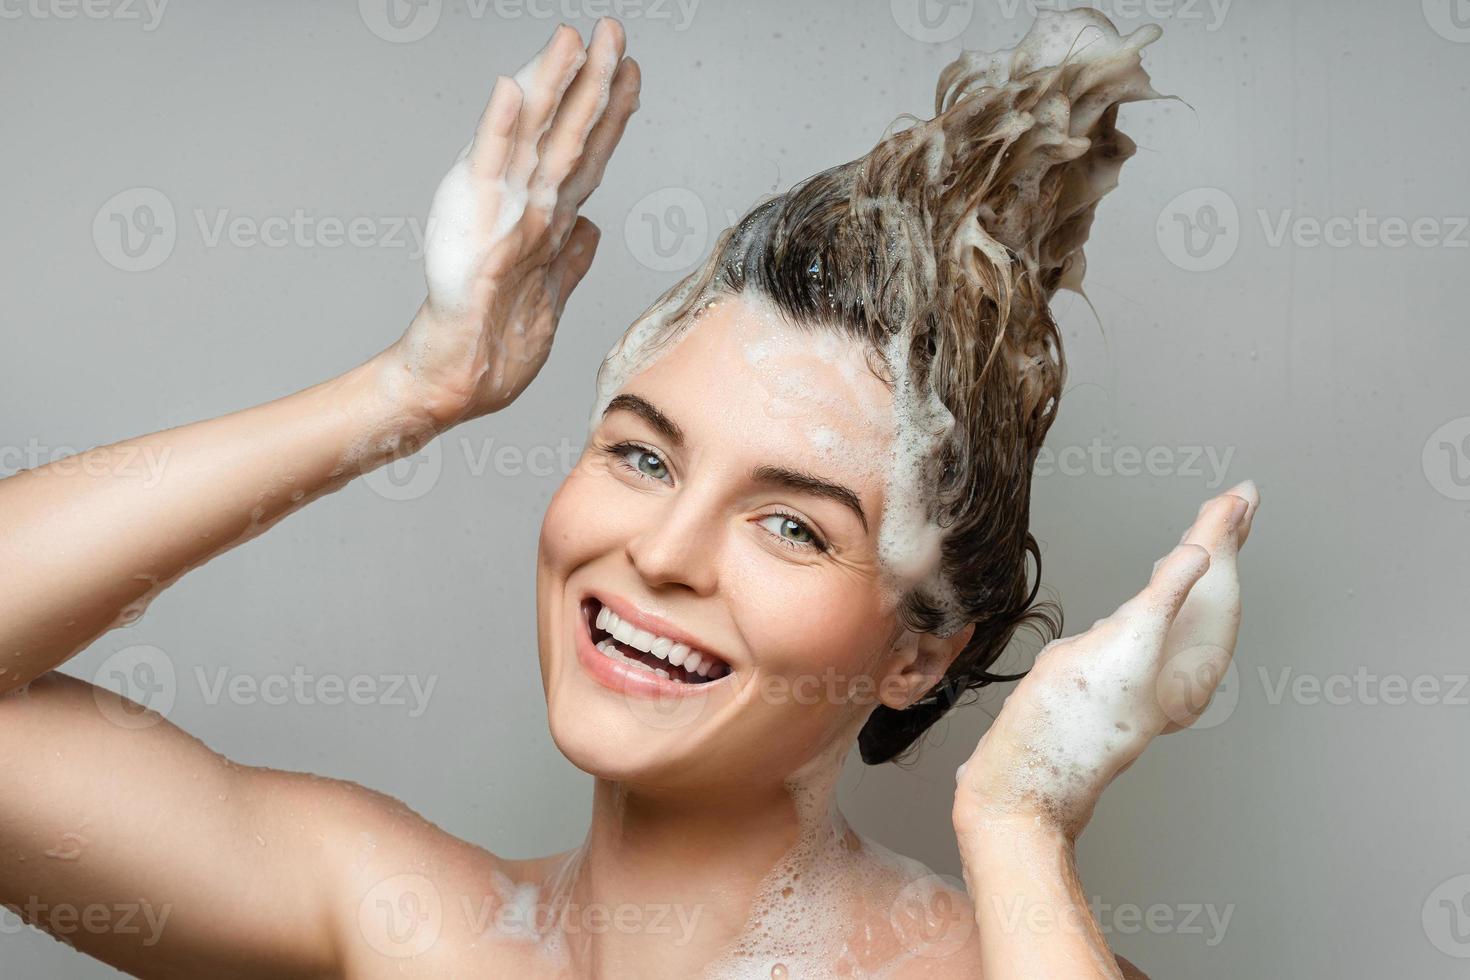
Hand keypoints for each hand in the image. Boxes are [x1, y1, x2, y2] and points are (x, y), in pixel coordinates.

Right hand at [392, 19, 640, 425]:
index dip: (614, 112)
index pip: (588, 153)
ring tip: (571, 39)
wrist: (459, 375)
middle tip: (614, 29)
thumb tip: (593, 228)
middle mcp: (525, 203)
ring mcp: (499, 210)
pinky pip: (490, 171)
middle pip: (568, 131)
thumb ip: (571, 255)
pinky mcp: (473, 228)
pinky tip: (510, 89)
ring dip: (553, 85)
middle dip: (594, 78)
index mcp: (546, 216)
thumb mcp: (551, 294)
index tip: (634, 70)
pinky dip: (499, 129)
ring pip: (533, 137)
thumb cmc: (496, 338)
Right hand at [953, 483, 1259, 842]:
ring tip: (1209, 531)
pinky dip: (1164, 600)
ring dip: (1198, 567)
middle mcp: (1172, 673)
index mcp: (1185, 661)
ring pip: (1186, 611)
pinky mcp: (1114, 689)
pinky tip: (1153, 589)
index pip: (1216, 582)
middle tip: (1237, 498)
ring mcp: (1143, 682)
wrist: (1022, 786)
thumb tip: (1202, 555)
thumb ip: (1164, 598)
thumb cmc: (1065, 727)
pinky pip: (1156, 633)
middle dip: (1219, 542)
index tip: (1240, 493)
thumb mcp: (1120, 648)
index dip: (1224, 532)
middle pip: (1208, 594)